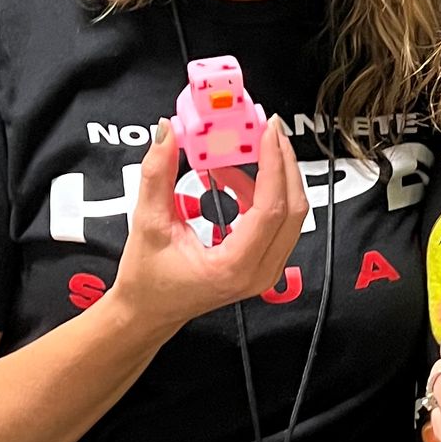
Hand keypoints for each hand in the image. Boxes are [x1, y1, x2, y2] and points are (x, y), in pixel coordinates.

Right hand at [112, 119, 307, 337]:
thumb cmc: (147, 279)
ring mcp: (266, 271)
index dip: (274, 166)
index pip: (271, 209)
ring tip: (241, 149)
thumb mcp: (147, 223)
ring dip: (274, 176)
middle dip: (284, 164)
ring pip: (291, 214)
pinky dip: (262, 192)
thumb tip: (166, 134)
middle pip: (294, 209)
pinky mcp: (262, 264)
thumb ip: (157, 176)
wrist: (149, 313)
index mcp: (234, 267)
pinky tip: (232, 177)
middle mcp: (259, 272)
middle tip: (268, 129)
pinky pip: (277, 221)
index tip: (268, 132)